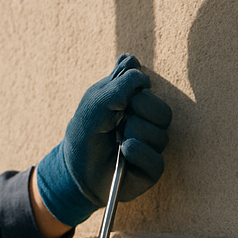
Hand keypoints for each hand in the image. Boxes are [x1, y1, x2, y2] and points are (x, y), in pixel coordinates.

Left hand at [35, 54, 171, 226]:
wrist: (75, 173)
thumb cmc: (84, 136)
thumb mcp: (92, 108)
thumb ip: (113, 86)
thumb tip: (135, 64)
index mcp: (134, 101)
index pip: (147, 84)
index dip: (134, 88)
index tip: (116, 98)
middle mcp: (148, 121)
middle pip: (162, 111)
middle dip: (138, 113)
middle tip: (117, 121)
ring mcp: (152, 145)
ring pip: (160, 135)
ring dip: (133, 135)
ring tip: (117, 141)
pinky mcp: (153, 167)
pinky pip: (156, 159)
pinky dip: (136, 153)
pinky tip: (122, 154)